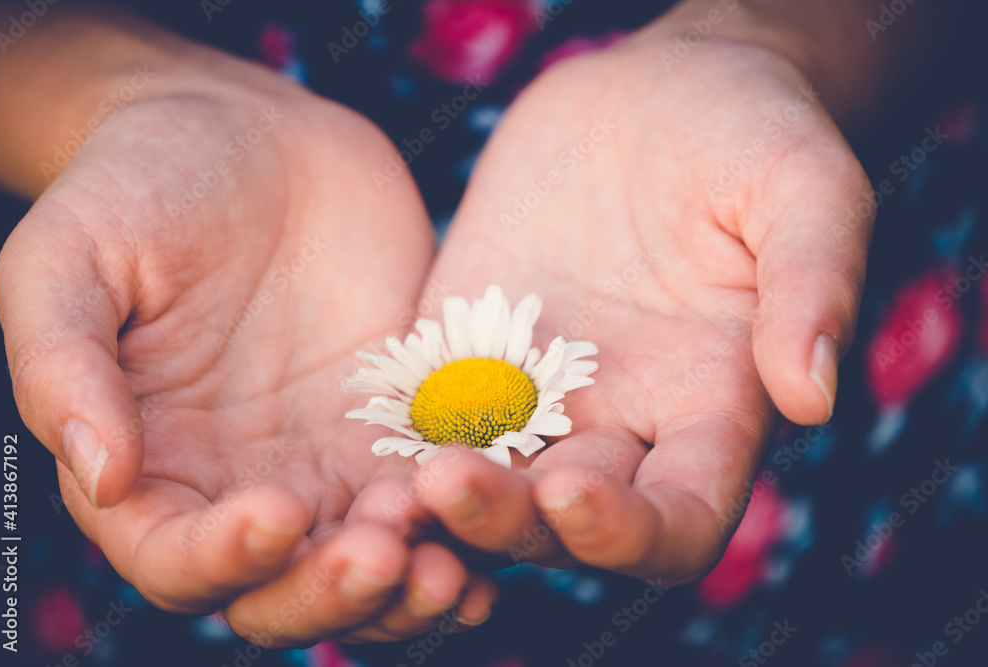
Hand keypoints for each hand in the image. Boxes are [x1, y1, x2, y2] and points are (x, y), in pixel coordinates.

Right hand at [0, 64, 494, 643]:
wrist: (250, 132)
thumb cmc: (139, 184)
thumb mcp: (69, 256)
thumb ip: (65, 366)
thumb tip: (104, 476)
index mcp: (153, 466)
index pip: (176, 561)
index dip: (221, 559)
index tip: (277, 512)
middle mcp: (242, 482)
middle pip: (284, 591)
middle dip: (332, 593)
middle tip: (384, 553)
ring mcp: (331, 457)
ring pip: (371, 564)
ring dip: (410, 583)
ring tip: (453, 555)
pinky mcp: (403, 421)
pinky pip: (439, 496)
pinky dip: (470, 522)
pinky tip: (508, 510)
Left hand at [405, 8, 873, 582]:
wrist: (656, 95)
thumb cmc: (752, 134)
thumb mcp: (805, 190)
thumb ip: (812, 286)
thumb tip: (812, 397)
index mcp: (708, 410)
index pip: (678, 523)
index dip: (629, 534)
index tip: (572, 492)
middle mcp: (619, 420)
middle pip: (561, 520)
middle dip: (506, 519)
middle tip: (446, 483)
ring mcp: (537, 389)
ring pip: (485, 479)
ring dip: (439, 494)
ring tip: (394, 473)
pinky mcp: (470, 344)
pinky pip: (428, 406)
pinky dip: (399, 429)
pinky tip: (358, 420)